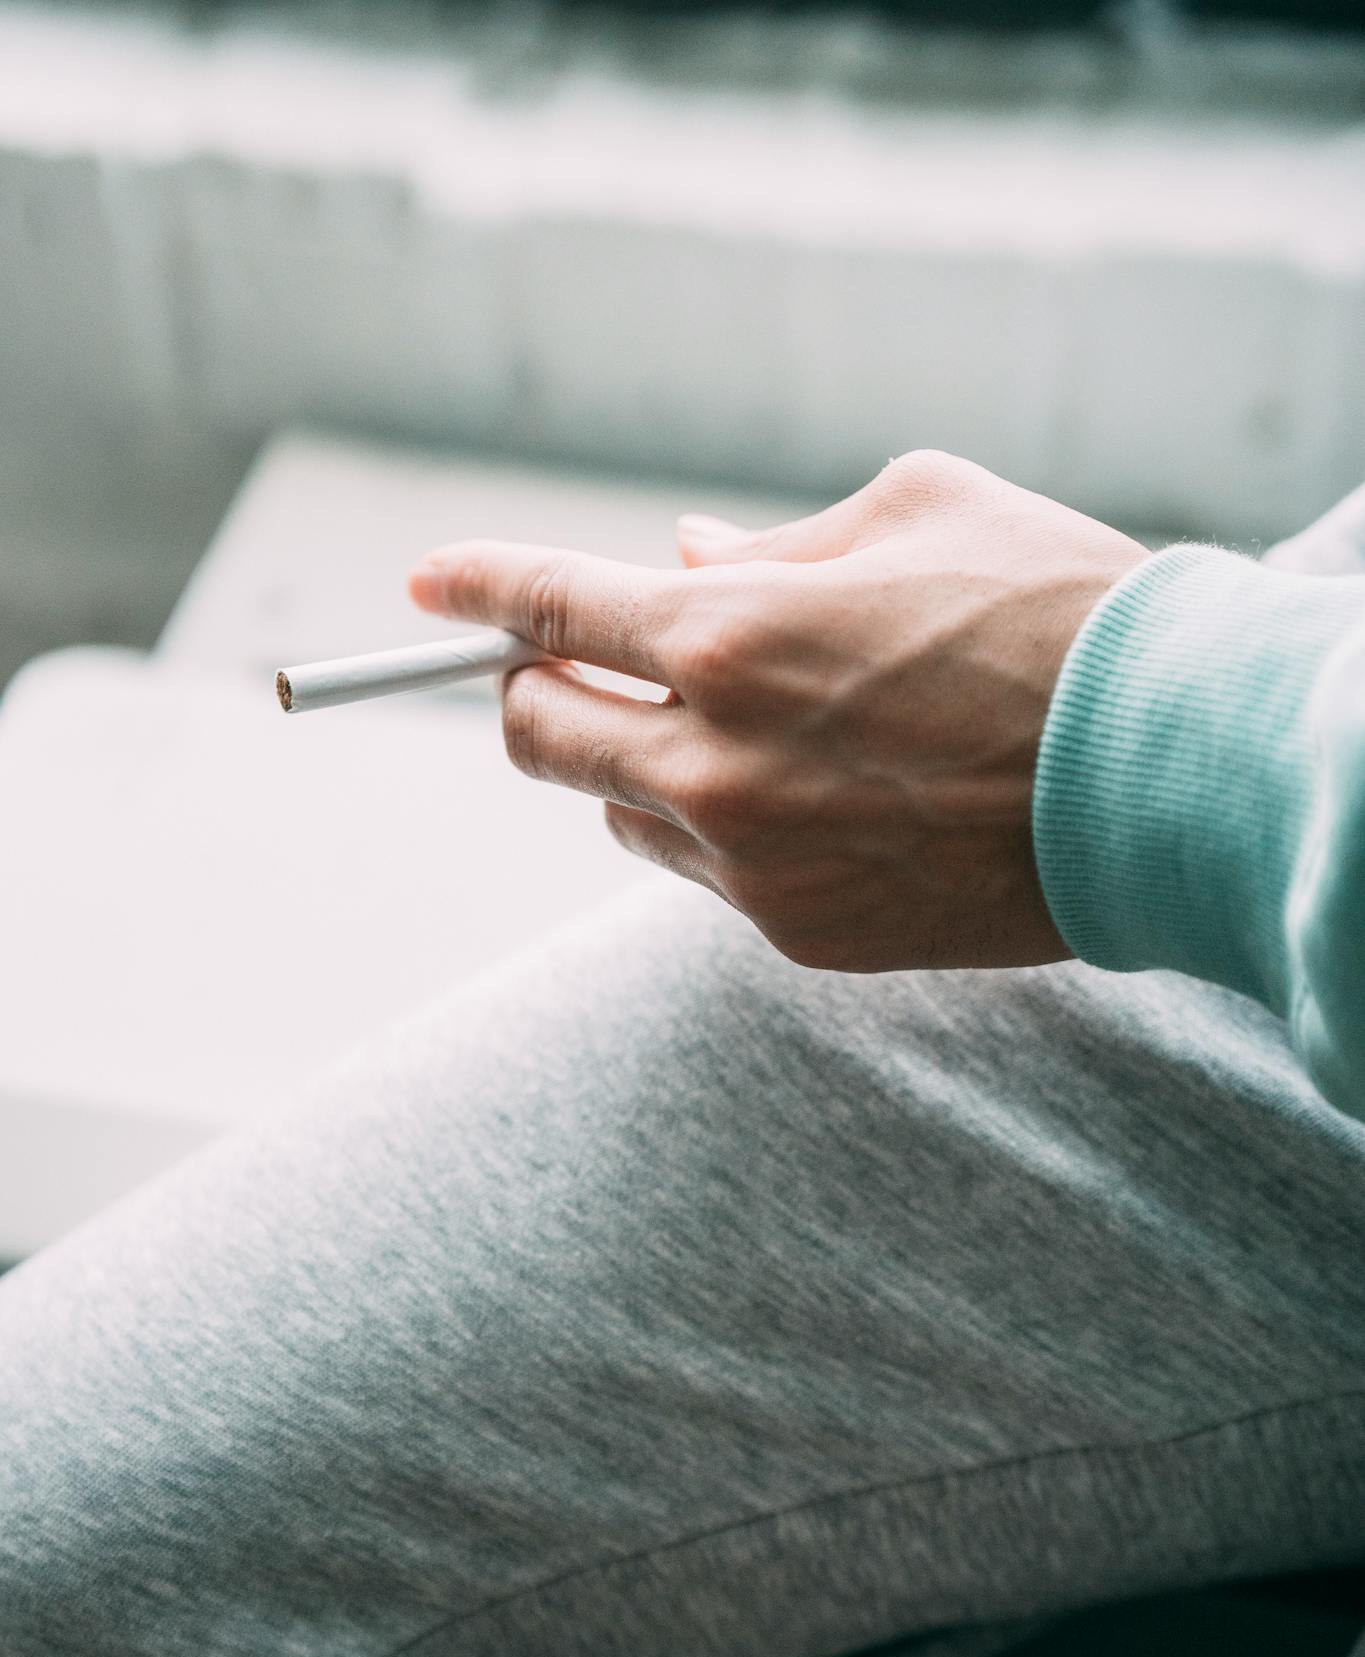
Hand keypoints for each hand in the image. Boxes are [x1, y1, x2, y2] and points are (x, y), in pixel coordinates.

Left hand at [409, 451, 1147, 971]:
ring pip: (620, 817)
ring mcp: (752, 864)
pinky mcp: (799, 936)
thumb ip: (772, 546)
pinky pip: (707, 878)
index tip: (422, 585)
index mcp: (733, 636)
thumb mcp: (915, 515)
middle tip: (568, 664)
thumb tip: (680, 565)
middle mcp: (716, 762)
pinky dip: (723, 830)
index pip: (547, 605)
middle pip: (535, 737)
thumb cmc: (1059, 615)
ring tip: (748, 733)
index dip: (472, 586)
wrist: (1166, 777)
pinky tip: (821, 799)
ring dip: (639, 767)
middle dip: (529, 690)